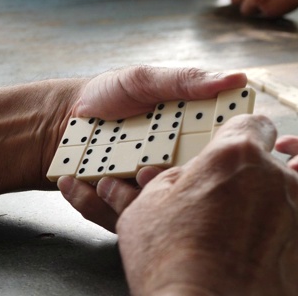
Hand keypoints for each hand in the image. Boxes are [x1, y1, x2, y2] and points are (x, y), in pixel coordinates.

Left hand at [57, 66, 246, 231]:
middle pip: (184, 191)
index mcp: (192, 138)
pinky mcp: (121, 206)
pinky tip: (74, 181)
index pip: (215, 157)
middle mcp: (175, 168)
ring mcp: (147, 189)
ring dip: (123, 197)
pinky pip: (113, 218)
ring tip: (102, 177)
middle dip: (160, 185)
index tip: (182, 160)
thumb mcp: (145, 80)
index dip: (209, 164)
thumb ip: (187, 82)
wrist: (60, 119)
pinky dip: (91, 203)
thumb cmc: (106, 95)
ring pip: (150, 211)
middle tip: (141, 171)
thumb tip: (237, 78)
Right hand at [117, 114, 297, 295]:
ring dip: (274, 226)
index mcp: (238, 157)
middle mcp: (282, 178)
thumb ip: (168, 181)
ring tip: (244, 257)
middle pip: (271, 174)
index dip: (242, 140)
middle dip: (252, 193)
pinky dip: (295, 258)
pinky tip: (268, 274)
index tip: (237, 156)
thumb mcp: (146, 211)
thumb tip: (172, 177)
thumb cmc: (173, 267)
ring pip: (293, 210)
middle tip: (225, 225)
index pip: (253, 126)